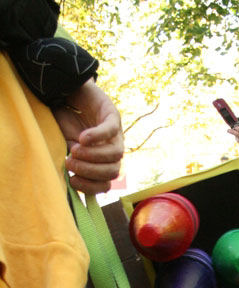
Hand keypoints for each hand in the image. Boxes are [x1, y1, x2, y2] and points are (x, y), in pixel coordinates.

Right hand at [53, 80, 123, 194]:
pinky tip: (82, 138)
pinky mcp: (113, 116)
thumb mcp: (66, 145)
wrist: (68, 92)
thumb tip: (69, 181)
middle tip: (70, 163)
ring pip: (116, 154)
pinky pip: (110, 130)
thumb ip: (71, 161)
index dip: (91, 187)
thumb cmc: (67, 122)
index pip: (106, 184)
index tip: (72, 180)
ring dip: (93, 156)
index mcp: (103, 162)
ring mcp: (116, 135)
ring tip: (74, 150)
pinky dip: (97, 136)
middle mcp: (113, 151)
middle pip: (113, 172)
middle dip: (90, 171)